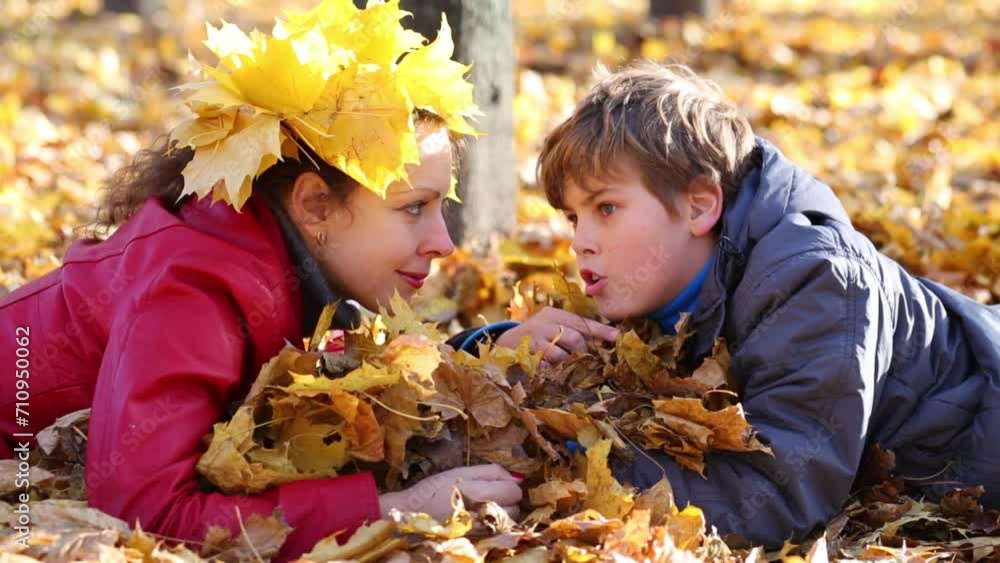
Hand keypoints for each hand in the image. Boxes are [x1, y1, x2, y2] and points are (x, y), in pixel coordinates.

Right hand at [378, 464, 522, 520]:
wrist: (409, 516)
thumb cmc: (433, 490)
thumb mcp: (459, 472)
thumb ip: (490, 472)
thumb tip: (518, 477)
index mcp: (478, 491)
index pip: (513, 490)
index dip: (510, 485)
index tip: (500, 484)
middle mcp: (481, 513)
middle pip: (515, 507)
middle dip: (510, 501)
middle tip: (494, 496)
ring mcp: (480, 530)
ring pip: (509, 523)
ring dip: (504, 515)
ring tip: (487, 509)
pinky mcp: (476, 541)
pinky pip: (498, 534)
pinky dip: (495, 527)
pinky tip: (483, 521)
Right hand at [495, 306, 618, 365]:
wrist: (505, 343)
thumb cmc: (537, 335)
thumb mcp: (552, 326)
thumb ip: (573, 330)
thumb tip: (604, 338)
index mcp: (553, 314)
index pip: (581, 321)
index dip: (600, 330)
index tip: (617, 337)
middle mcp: (542, 323)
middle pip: (574, 337)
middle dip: (584, 352)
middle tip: (587, 361)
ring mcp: (532, 340)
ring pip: (560, 354)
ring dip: (567, 363)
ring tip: (568, 366)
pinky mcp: (525, 356)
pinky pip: (545, 367)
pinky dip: (552, 371)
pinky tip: (553, 371)